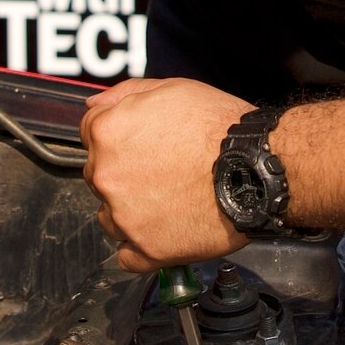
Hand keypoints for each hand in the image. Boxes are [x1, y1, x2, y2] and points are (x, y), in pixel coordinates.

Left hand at [80, 77, 253, 269]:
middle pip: (97, 176)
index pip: (89, 134)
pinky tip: (163, 231)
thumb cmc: (220, 128)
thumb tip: (94, 106)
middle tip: (161, 171)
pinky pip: (127, 256)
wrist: (255, 167)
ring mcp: (124, 216)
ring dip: (129, 211)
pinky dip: (140, 247)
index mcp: (108, 134)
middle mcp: (106, 176)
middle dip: (123, 172)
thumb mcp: (172, 88)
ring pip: (109, 217)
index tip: (137, 145)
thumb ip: (124, 95)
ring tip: (167, 202)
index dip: (117, 137)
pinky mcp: (146, 249)